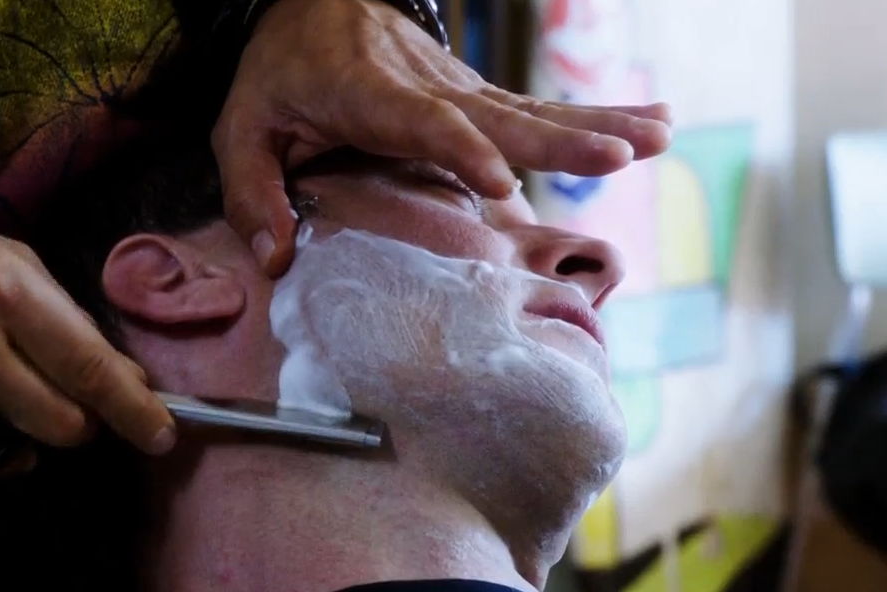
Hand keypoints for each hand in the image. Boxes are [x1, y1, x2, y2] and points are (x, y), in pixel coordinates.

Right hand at [0, 207, 175, 471]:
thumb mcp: (1, 259)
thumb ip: (61, 318)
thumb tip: (123, 382)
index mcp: (5, 291)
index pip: (89, 368)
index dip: (133, 409)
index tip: (162, 436)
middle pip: (62, 426)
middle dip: (72, 423)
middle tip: (48, 396)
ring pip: (9, 451)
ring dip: (4, 428)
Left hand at [214, 0, 672, 275]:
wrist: (317, 3)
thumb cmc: (280, 73)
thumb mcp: (242, 127)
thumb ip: (252, 192)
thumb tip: (277, 258)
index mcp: (364, 92)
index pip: (419, 121)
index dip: (461, 149)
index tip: (502, 183)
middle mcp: (424, 86)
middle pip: (495, 115)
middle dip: (556, 140)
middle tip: (616, 158)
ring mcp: (457, 87)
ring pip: (529, 108)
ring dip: (594, 124)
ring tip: (658, 137)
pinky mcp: (476, 96)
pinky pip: (536, 110)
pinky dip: (595, 115)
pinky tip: (653, 120)